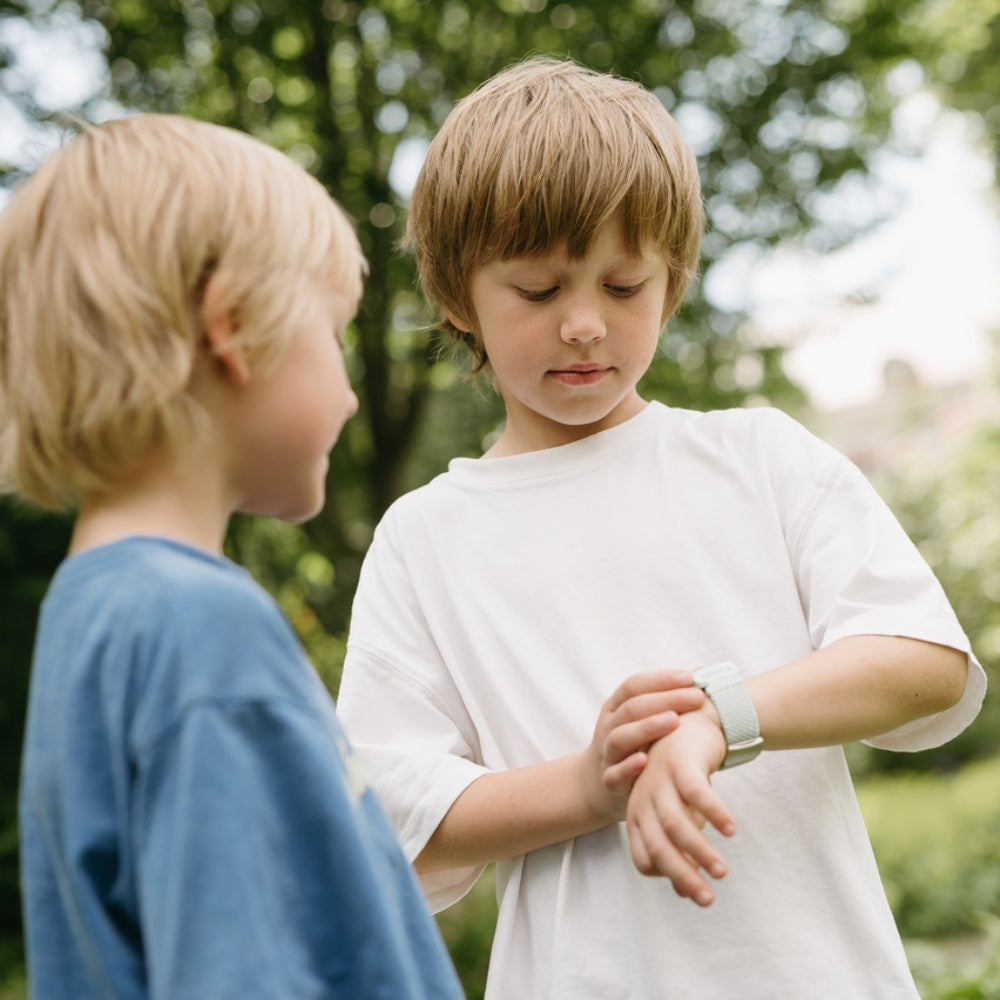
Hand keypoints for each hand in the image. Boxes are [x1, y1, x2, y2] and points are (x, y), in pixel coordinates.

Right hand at [583, 670, 704, 823]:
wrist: (596, 784)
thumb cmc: (632, 746)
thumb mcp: (641, 720)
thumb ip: (666, 700)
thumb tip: (703, 672)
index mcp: (616, 707)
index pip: (634, 686)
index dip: (661, 680)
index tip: (690, 677)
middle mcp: (609, 726)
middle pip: (631, 708)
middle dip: (665, 700)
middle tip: (696, 697)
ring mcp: (606, 753)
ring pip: (620, 737)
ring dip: (647, 727)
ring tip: (674, 721)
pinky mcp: (608, 781)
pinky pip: (614, 774)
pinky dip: (627, 767)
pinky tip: (644, 761)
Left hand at [625, 704, 734, 906]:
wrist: (688, 723)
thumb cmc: (681, 777)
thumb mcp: (678, 813)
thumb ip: (678, 849)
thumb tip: (683, 891)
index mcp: (637, 815)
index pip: (644, 859)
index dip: (667, 878)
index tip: (693, 892)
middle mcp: (644, 800)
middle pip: (658, 847)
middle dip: (682, 877)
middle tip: (708, 900)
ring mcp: (660, 781)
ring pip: (676, 825)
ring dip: (700, 852)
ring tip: (722, 872)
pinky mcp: (681, 764)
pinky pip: (697, 794)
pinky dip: (713, 813)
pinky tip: (730, 830)